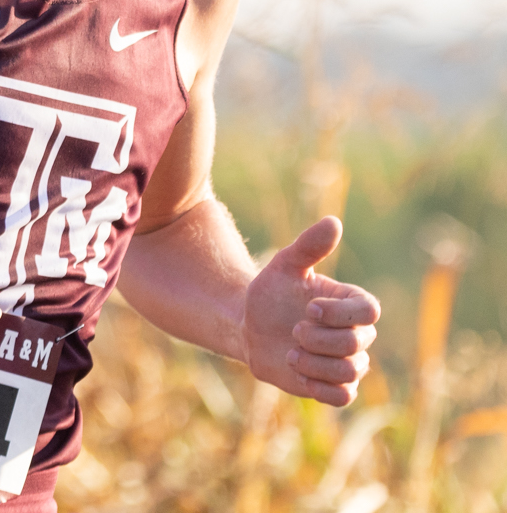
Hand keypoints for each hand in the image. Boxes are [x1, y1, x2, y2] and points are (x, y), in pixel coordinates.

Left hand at [240, 216, 379, 404]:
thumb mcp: (284, 266)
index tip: (308, 308)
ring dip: (313, 363)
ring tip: (290, 352)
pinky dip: (318, 386)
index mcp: (352, 303)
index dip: (340, 314)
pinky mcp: (334, 387)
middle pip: (358, 345)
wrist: (249, 327)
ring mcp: (348, 363)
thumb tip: (333, 222)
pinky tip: (296, 370)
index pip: (369, 311)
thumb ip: (309, 246)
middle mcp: (357, 335)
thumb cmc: (271, 293)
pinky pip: (343, 397)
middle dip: (318, 339)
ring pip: (350, 372)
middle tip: (292, 330)